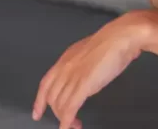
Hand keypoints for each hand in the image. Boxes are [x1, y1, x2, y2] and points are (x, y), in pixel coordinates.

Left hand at [33, 13, 149, 128]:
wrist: (120, 37)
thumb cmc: (112, 41)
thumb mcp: (90, 52)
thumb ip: (84, 64)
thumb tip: (87, 73)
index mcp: (66, 59)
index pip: (46, 83)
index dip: (39, 100)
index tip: (37, 113)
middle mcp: (64, 68)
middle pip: (51, 97)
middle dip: (57, 113)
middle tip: (67, 122)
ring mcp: (73, 76)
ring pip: (60, 104)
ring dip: (65, 119)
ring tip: (75, 125)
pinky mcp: (83, 85)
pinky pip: (70, 108)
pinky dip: (67, 121)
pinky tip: (68, 128)